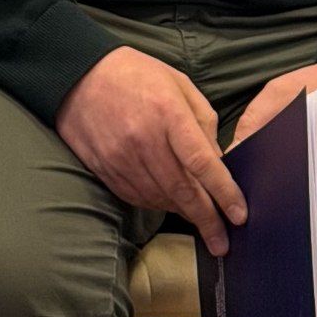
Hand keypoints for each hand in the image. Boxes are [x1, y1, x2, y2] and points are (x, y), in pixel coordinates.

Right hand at [55, 45, 248, 255]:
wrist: (77, 73)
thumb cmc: (135, 74)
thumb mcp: (179, 84)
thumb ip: (202, 122)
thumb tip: (217, 163)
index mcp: (168, 113)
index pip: (202, 163)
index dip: (224, 193)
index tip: (239, 215)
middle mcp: (143, 139)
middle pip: (183, 191)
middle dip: (207, 221)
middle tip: (222, 243)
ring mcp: (120, 157)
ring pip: (159, 199)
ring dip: (182, 212)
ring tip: (197, 218)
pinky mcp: (103, 167)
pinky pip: (136, 197)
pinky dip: (155, 204)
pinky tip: (167, 202)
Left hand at [229, 62, 316, 214]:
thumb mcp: (279, 92)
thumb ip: (253, 123)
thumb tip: (232, 156)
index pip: (282, 178)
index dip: (259, 187)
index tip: (240, 191)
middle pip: (298, 201)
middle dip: (273, 203)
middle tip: (249, 202)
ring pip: (312, 210)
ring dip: (291, 208)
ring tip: (266, 201)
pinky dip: (307, 203)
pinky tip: (289, 194)